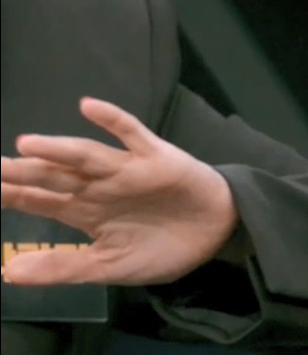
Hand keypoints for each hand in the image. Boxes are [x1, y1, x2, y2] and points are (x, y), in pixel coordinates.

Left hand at [0, 97, 240, 285]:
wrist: (216, 234)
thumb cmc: (162, 249)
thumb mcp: (107, 267)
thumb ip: (62, 267)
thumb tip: (8, 270)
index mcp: (84, 212)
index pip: (39, 200)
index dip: (11, 196)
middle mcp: (98, 186)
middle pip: (53, 177)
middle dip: (22, 172)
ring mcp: (126, 169)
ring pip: (85, 156)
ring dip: (58, 149)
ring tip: (26, 144)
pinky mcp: (156, 157)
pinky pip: (132, 134)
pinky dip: (113, 120)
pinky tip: (90, 107)